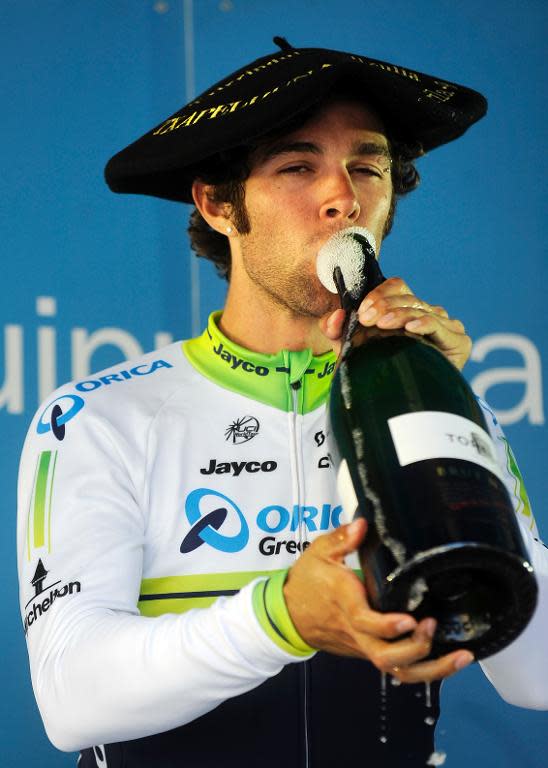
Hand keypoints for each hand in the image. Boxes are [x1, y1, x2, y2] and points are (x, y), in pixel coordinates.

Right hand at [283, 519, 473, 682]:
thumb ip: (341, 537)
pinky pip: (398, 669)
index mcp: (344, 602)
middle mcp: (356, 629)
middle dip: (413, 648)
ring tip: (460, 656)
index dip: (387, 624)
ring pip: (395, 670)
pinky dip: (426, 670)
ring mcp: (364, 645)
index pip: (363, 621)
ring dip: (430, 669)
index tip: (410, 618)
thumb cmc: (308, 581)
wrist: (290, 612)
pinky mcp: (370, 651)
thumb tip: (362, 524)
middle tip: (431, 625)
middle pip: (384, 655)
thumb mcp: (319, 551)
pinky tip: (450, 660)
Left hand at [321, 277, 471, 370]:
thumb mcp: (350, 348)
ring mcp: (445, 326)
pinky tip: (411, 328)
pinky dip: (424, 324)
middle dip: (384, 306)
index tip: (363, 311)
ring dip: (399, 315)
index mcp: (406, 310)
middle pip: (408, 297)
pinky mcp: (458, 341)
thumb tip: (335, 316)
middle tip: (367, 319)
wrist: (400, 406)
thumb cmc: (377, 372)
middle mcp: (428, 314)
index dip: (380, 294)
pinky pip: (439, 325)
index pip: (397, 288)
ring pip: (420, 310)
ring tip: (382, 325)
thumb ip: (335, 331)